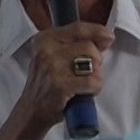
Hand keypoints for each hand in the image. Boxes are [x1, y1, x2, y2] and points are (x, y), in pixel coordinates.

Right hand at [0, 22, 116, 139]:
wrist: (31, 111)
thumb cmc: (47, 84)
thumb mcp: (55, 57)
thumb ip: (77, 45)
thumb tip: (107, 37)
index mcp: (44, 39)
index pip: (78, 28)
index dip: (97, 31)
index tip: (109, 37)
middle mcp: (46, 50)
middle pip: (89, 47)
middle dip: (96, 61)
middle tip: (86, 74)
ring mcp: (52, 67)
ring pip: (93, 63)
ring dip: (96, 75)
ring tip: (83, 84)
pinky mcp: (60, 84)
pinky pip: (93, 81)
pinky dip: (95, 88)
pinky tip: (84, 93)